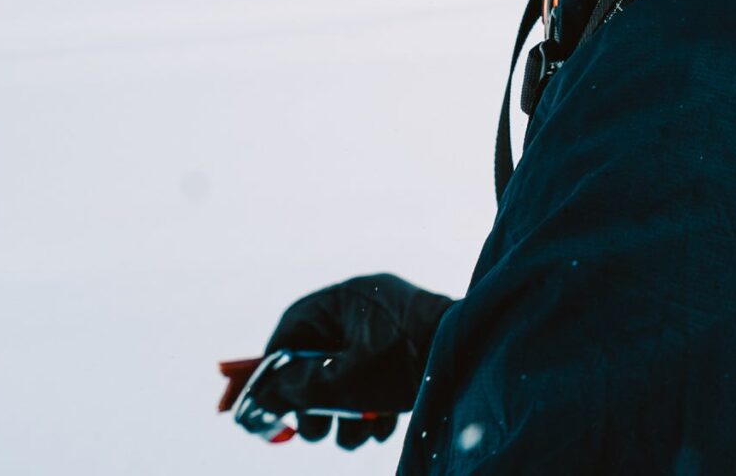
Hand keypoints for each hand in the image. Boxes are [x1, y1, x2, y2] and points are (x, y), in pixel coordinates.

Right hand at [225, 274, 454, 449]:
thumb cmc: (404, 362)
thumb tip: (258, 398)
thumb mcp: (341, 382)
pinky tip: (384, 426)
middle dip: (314, 403)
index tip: (265, 401)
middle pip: (319, 358)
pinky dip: (374, 409)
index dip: (274, 367)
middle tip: (312, 433)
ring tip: (357, 436)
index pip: (293, 327)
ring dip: (345, 415)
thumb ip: (295, 390)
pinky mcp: (412, 352)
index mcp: (348, 298)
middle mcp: (367, 308)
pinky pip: (377, 382)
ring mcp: (392, 330)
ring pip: (348, 379)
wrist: (477, 360)